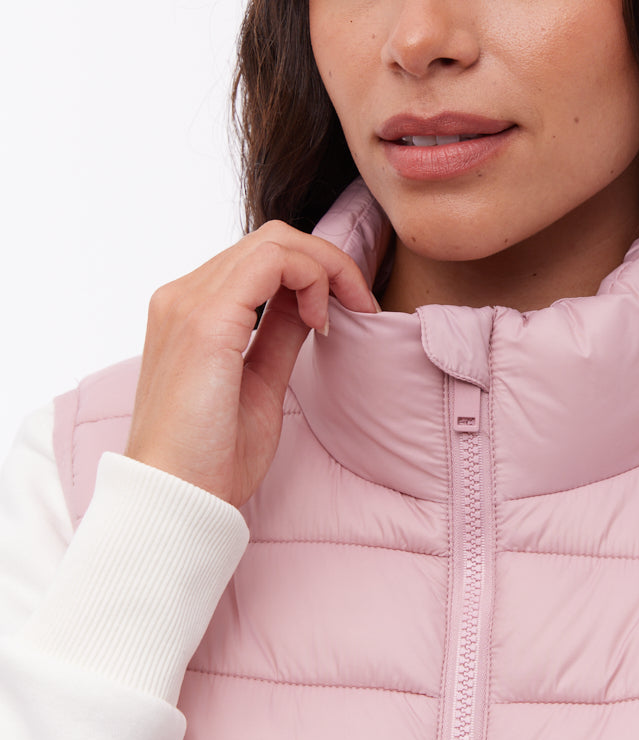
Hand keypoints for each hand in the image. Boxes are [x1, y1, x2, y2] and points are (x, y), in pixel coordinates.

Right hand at [125, 221, 379, 508]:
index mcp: (189, 312)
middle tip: (361, 303)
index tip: (350, 311)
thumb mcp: (260, 383)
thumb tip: (313, 304)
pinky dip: (312, 277)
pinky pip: (272, 261)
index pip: (260, 260)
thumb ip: (280, 335)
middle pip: (271, 240)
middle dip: (329, 262)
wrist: (176, 500)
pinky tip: (323, 320)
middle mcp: (182, 297)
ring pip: (275, 241)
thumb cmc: (211, 458)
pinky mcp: (206, 319)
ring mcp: (189, 302)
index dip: (315, 272)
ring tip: (350, 308)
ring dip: (326, 266)